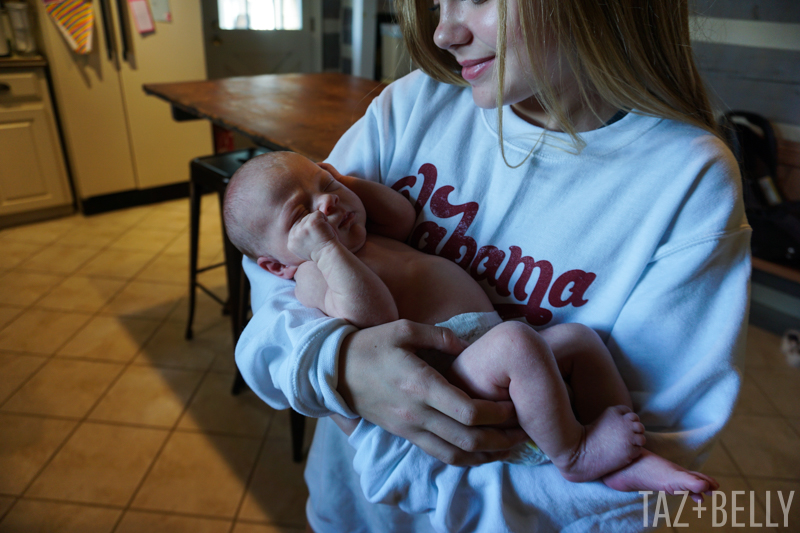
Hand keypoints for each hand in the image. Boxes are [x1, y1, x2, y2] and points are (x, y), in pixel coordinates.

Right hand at [288, 210, 338, 261]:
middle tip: (319, 238)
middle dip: (313, 226)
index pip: (298, 228)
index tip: (315, 240)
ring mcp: (302, 228)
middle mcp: (294, 234)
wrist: (329, 256)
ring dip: (319, 223)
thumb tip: (299, 228)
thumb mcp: (304, 249)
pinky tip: (326, 229)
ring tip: (323, 234)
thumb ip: (299, 239)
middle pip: (303, 221)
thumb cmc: (320, 253)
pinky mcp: (312, 222)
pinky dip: (324, 218)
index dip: (309, 231)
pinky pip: (318, 213)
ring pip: (310, 216)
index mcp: (291, 242)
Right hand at [337, 320, 527, 465]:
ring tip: (510, 446)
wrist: (334, 371)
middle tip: (524, 431)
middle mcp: (416, 413)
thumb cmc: (371, 345)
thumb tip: (470, 347)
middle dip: (501, 438)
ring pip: (455, 454)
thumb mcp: (404, 329)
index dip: (497, 414)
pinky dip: (465, 459)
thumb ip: (440, 336)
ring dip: (487, 454)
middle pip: (468, 438)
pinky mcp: (405, 435)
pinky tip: (483, 452)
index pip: (467, 411)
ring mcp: (409, 428)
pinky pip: (440, 455)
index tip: (516, 407)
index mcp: (420, 384)